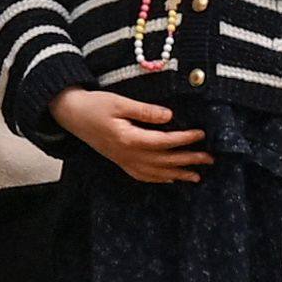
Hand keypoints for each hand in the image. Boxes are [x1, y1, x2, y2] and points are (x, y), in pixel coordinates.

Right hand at [52, 87, 209, 184]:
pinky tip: (171, 179)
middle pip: (164, 161)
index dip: (184, 139)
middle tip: (210, 159)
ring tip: (198, 175)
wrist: (71, 115)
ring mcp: (124, 161)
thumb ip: (144, 111)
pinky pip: (144, 175)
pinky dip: (160, 178)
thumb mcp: (119, 102)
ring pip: (157, 172)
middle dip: (188, 160)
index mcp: (129, 139)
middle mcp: (128, 155)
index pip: (163, 142)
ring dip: (178, 173)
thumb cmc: (95, 105)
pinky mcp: (120, 162)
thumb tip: (169, 116)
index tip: (201, 134)